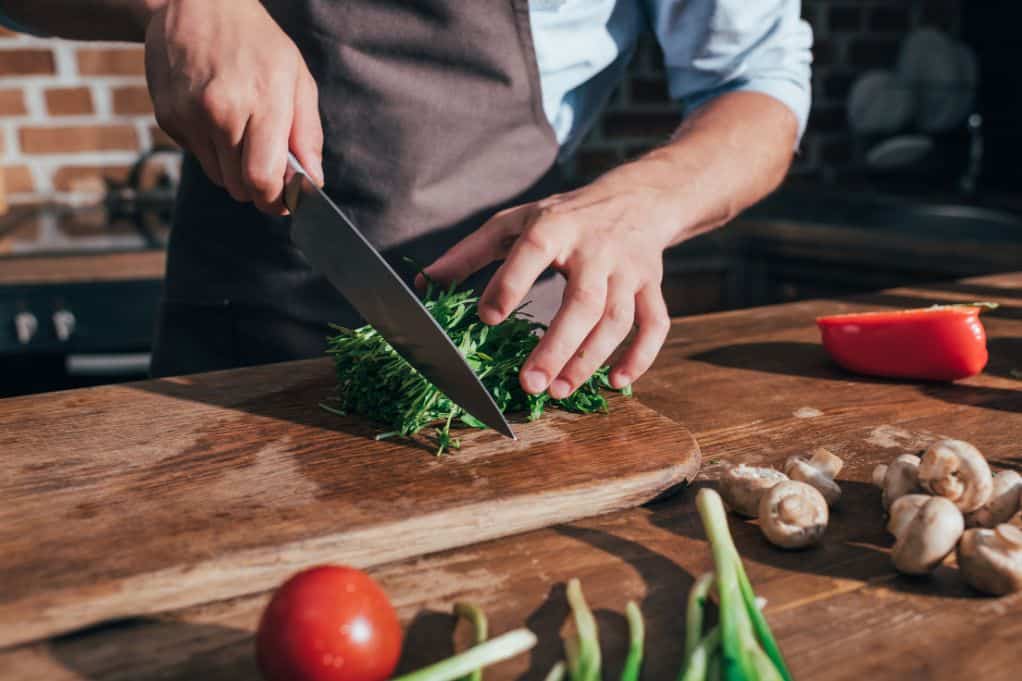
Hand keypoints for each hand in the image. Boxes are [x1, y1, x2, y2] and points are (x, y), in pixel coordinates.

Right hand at [144, 0, 322, 213]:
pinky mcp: (167, 117)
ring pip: (218, 177)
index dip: (275, 201)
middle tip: (269, 170)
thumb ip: (307, 134)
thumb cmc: (257, 42)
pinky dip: (211, 149)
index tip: (284, 201)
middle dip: (258, 189)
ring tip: (242, 132)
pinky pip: (196, 155)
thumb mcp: (296, 79)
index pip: (262, 180)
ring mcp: (188, 116)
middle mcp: (220, 113)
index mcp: (260, 103)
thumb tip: (313, 181)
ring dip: (234, 169)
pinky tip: (216, 116)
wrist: (198, 3)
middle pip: (239, 187)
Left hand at [419, 160, 678, 398]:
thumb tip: (424, 285)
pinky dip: (641, 356)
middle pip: (584, 301)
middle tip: (531, 384)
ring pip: (618, 319)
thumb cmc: (564, 216)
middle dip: (558, 345)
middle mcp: (596, 248)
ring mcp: (629, 270)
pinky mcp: (652, 286)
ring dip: (591, 359)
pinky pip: (654, 324)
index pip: (532, 252)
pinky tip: (616, 382)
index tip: (488, 318)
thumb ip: (469, 254)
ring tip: (560, 390)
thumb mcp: (514, 222)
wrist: (638, 198)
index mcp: (555, 227)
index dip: (510, 284)